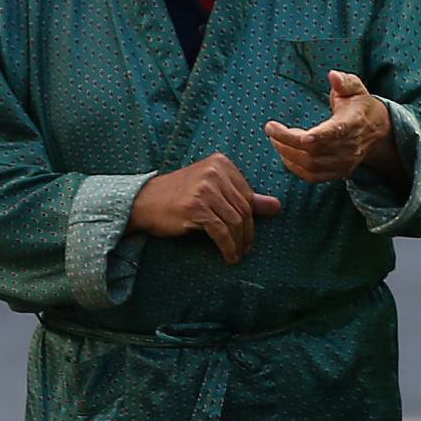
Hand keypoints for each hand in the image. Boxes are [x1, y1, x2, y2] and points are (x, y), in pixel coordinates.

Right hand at [129, 153, 280, 265]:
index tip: (248, 236)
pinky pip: (221, 231)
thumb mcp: (213, 192)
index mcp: (220, 163)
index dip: (251, 219)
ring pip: (235, 221)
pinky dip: (228, 247)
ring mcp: (205, 188)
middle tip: (245, 249)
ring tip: (237, 254)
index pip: (247, 194)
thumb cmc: (179, 197)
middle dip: (247, 233)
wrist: (144, 202)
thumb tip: (277, 207)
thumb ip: (244, 197)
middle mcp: (214, 172)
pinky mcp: (196, 207)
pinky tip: (228, 257)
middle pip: (243, 208)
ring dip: (239, 243)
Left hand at [264, 70, 403, 184]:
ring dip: (288, 154)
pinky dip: (296, 168)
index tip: (288, 131)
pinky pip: (313, 176)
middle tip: (271, 129)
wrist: (377, 130)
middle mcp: (349, 147)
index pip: (332, 133)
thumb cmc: (360, 106)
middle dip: (287, 141)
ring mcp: (344, 163)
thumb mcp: (356, 89)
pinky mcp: (339, 172)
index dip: (313, 135)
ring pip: (310, 165)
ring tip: (276, 140)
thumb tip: (333, 75)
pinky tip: (285, 155)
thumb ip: (345, 82)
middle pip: (313, 151)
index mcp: (352, 124)